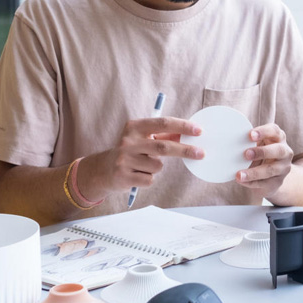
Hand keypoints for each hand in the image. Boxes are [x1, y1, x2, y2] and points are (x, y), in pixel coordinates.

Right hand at [79, 117, 203, 200]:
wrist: (102, 170)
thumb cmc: (130, 152)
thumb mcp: (142, 139)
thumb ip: (163, 136)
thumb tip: (189, 135)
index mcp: (134, 127)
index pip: (163, 123)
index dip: (182, 126)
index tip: (198, 130)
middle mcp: (128, 141)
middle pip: (163, 146)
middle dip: (185, 150)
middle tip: (200, 153)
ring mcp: (125, 159)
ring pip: (157, 166)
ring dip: (156, 168)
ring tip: (143, 166)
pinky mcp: (124, 176)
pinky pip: (149, 179)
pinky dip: (148, 179)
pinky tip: (136, 175)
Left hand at [236, 123, 293, 197]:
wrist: (272, 176)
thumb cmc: (261, 153)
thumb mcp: (257, 144)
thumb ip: (248, 140)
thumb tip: (226, 138)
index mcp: (278, 138)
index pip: (274, 131)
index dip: (263, 131)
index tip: (250, 135)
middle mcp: (285, 152)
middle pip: (279, 150)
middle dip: (262, 152)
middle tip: (246, 154)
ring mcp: (282, 168)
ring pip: (270, 170)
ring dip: (254, 172)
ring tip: (239, 175)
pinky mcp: (277, 182)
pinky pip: (264, 183)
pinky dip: (251, 182)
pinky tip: (241, 181)